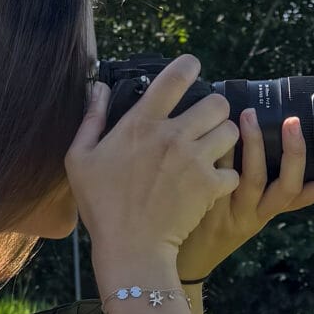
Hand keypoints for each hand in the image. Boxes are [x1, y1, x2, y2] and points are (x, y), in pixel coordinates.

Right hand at [64, 53, 242, 265]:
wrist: (130, 247)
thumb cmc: (101, 205)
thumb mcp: (79, 159)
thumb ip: (91, 118)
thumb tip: (97, 86)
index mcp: (141, 123)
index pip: (175, 76)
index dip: (189, 66)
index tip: (192, 69)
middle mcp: (172, 135)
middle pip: (217, 102)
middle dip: (214, 109)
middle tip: (205, 121)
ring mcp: (194, 160)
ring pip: (231, 131)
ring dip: (224, 138)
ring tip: (212, 149)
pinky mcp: (210, 186)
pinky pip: (234, 170)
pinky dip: (227, 176)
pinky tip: (212, 182)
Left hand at [175, 106, 313, 282]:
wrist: (178, 255)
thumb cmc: (211, 226)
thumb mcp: (241, 213)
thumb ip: (253, 183)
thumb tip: (260, 135)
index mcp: (266, 213)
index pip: (303, 199)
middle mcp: (254, 213)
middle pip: (284, 188)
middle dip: (292, 153)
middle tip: (292, 122)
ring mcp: (230, 210)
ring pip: (249, 179)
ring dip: (252, 145)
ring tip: (248, 114)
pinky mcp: (204, 205)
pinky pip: (213, 175)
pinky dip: (215, 152)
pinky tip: (213, 131)